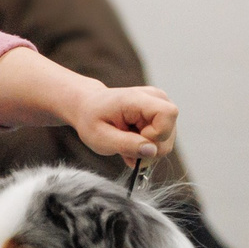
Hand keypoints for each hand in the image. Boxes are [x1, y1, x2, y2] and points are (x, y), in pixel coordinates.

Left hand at [0, 47, 178, 158]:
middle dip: (152, 143)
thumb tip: (149, 151)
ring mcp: (154, 102)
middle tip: (126, 146)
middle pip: (171, 127)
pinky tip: (128, 148)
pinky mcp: (153, 110)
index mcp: (137, 98)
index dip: (155, 134)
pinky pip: (161, 135)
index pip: (168, 117)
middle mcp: (151, 96)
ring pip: (168, 133)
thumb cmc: (85, 119)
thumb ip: (127, 145)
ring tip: (123, 144)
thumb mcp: (100, 138)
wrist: (77, 103)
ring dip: (148, 145)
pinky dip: (146, 146)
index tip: (133, 142)